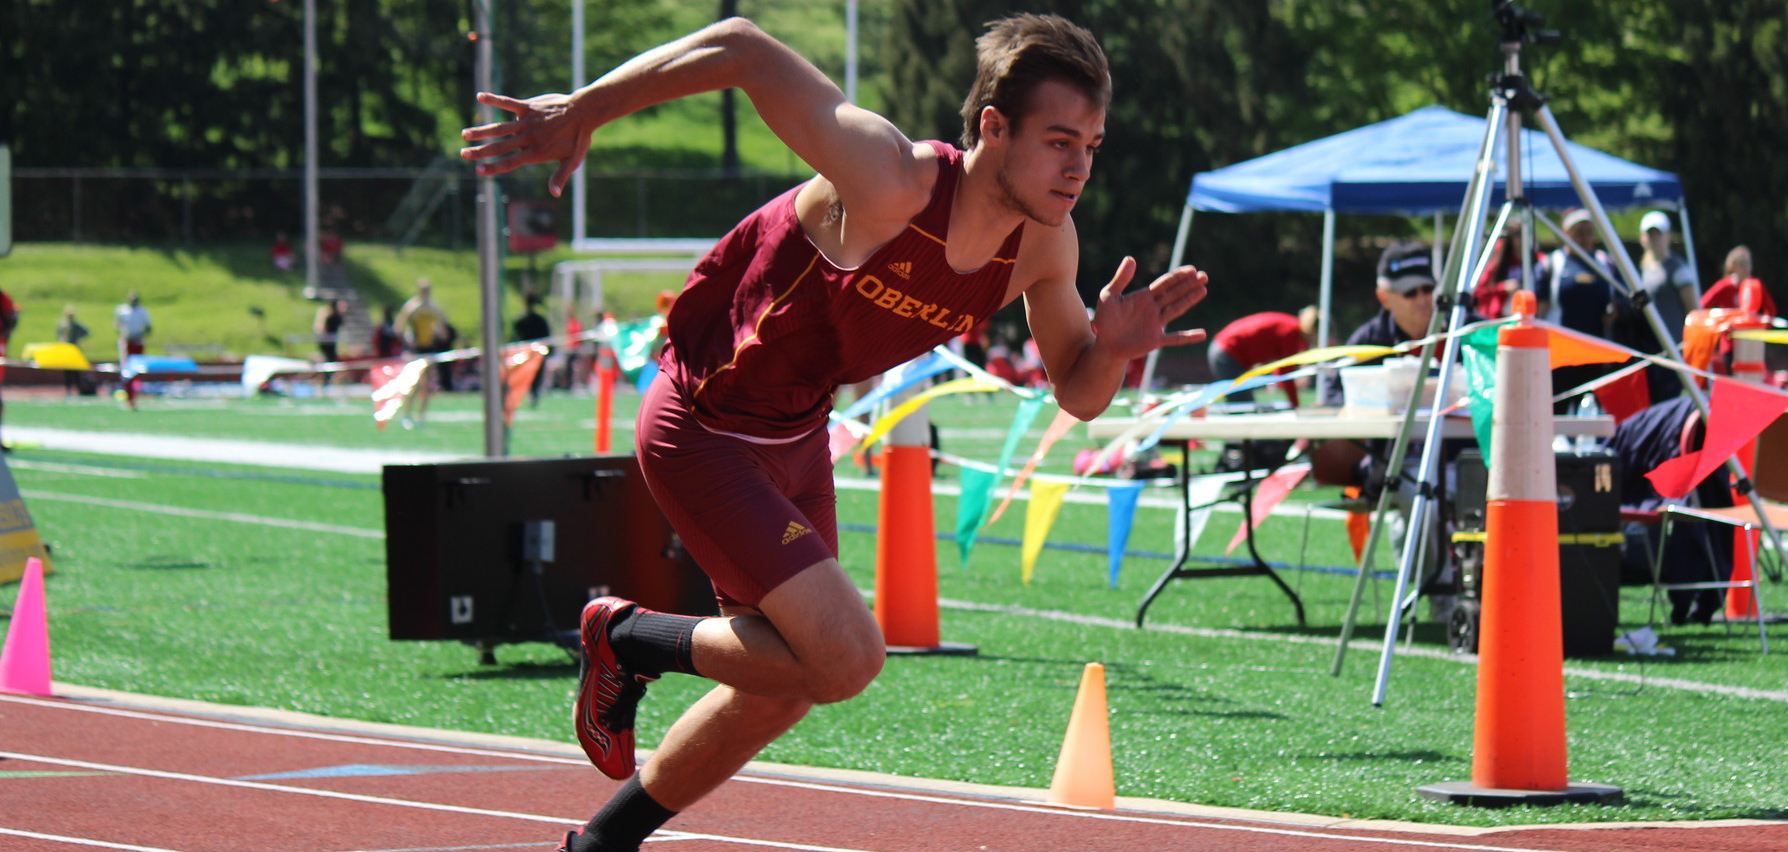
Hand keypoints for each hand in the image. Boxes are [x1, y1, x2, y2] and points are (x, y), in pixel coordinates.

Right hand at [459, 91, 594, 196]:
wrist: (584, 112)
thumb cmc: (579, 138)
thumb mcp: (572, 160)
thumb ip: (560, 176)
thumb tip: (554, 194)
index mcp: (536, 152)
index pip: (510, 162)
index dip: (494, 167)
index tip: (479, 170)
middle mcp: (529, 138)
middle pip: (500, 147)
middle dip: (480, 151)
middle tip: (463, 154)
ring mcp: (527, 122)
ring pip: (500, 128)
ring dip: (481, 131)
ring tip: (464, 134)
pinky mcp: (528, 107)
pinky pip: (508, 102)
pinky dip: (494, 99)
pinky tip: (480, 96)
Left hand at [1091, 257, 1208, 360]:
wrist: (1104, 345)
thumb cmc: (1104, 320)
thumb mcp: (1108, 296)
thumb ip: (1120, 279)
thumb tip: (1130, 258)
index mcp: (1143, 297)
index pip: (1164, 284)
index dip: (1178, 276)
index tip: (1192, 269)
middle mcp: (1153, 309)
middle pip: (1174, 294)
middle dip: (1189, 284)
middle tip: (1204, 275)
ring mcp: (1156, 324)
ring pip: (1177, 309)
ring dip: (1190, 300)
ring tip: (1203, 290)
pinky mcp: (1155, 340)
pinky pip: (1175, 338)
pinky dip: (1188, 337)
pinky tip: (1202, 334)